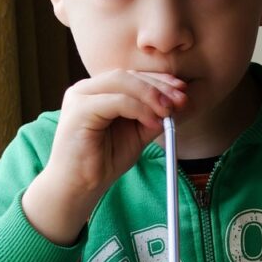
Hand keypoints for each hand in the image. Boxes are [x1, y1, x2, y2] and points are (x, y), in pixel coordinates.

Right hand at [22, 69, 186, 243]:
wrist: (79, 187)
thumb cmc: (103, 162)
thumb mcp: (137, 134)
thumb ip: (155, 116)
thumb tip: (182, 102)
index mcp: (99, 91)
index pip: (132, 75)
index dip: (159, 80)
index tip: (182, 90)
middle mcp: (87, 89)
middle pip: (128, 75)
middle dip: (159, 86)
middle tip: (181, 100)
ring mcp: (80, 96)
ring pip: (122, 82)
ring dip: (151, 95)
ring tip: (169, 112)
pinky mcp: (79, 110)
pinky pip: (116, 101)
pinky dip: (139, 109)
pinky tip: (153, 123)